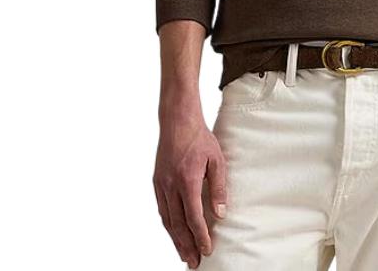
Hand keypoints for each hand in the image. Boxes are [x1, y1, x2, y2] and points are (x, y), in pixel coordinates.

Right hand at [153, 105, 226, 268]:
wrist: (178, 121)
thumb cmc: (200, 139)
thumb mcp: (217, 160)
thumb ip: (219, 188)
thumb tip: (220, 214)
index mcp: (187, 180)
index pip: (193, 216)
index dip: (200, 236)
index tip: (207, 249)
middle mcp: (171, 186)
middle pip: (177, 224)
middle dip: (187, 245)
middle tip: (195, 262)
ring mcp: (161, 185)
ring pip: (167, 220)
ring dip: (176, 240)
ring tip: (185, 255)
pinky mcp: (157, 183)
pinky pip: (162, 209)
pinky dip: (168, 225)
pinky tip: (174, 234)